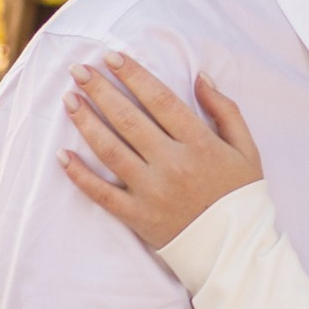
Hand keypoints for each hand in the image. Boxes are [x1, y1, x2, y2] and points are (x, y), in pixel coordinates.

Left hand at [61, 52, 262, 247]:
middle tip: (79, 70)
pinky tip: (61, 155)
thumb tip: (200, 78)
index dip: (134, 75)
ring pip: (110, 150)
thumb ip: (225, 110)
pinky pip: (102, 194)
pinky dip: (79, 175)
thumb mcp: (246, 148)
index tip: (112, 57)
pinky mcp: (137, 217)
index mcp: (199, 144)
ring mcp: (152, 192)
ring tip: (69, 100)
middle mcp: (173, 164)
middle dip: (101, 90)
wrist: (235, 250)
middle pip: (128, 119)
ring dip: (86, 123)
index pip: (160, 100)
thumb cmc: (240, 195)